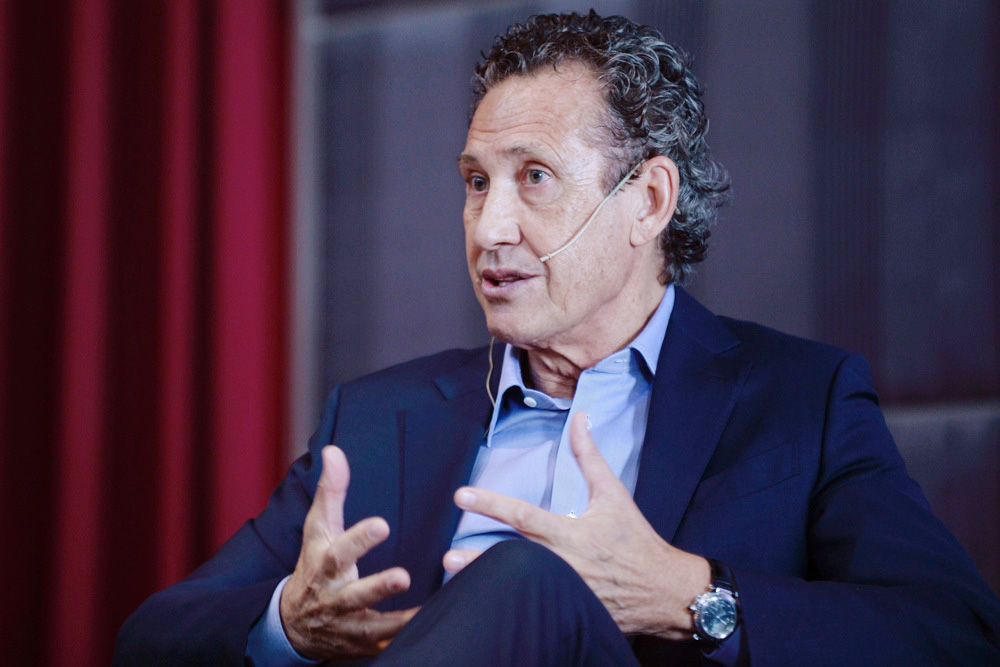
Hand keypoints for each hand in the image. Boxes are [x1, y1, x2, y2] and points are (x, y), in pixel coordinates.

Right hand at [280, 446, 418, 658]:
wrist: (295, 623)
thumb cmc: (313, 564)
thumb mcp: (318, 528)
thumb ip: (331, 491)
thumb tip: (334, 450)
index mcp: (326, 565)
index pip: (340, 551)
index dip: (359, 539)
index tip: (381, 524)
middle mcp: (335, 597)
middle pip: (354, 593)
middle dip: (377, 586)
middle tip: (403, 576)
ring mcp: (347, 623)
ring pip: (372, 625)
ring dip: (396, 621)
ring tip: (424, 612)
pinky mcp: (362, 643)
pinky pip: (385, 643)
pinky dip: (404, 639)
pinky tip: (431, 627)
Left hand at [445, 412, 709, 639]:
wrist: (663, 590)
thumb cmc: (636, 538)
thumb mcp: (613, 493)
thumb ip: (590, 457)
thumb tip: (580, 419)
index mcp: (570, 533)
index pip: (523, 515)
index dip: (491, 504)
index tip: (462, 496)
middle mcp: (563, 564)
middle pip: (512, 558)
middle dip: (478, 558)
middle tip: (446, 557)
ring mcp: (565, 593)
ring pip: (519, 586)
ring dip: (487, 584)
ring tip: (455, 584)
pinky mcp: (569, 613)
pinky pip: (536, 608)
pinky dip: (515, 605)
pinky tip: (492, 606)